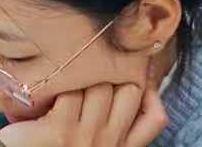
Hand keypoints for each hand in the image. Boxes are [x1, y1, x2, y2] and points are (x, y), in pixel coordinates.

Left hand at [0, 84, 166, 146]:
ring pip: (99, 87)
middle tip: (88, 64)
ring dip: (80, 73)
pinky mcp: (61, 132)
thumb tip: (139, 74)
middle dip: (109, 72)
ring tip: (64, 71)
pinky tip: (46, 84)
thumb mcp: (93, 131)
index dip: (149, 89)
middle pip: (128, 91)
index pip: (155, 117)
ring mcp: (87, 140)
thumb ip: (115, 112)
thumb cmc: (53, 137)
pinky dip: (57, 82)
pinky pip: (70, 92)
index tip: (136, 68)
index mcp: (120, 146)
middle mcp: (109, 145)